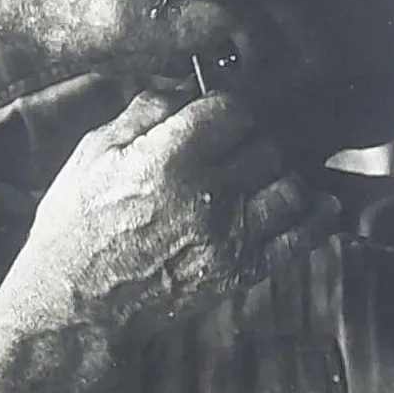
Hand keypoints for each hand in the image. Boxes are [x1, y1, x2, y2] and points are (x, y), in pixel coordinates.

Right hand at [0, 91, 336, 349]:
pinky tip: (317, 207)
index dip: (227, 107)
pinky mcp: (242, 272)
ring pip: (291, 187)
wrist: (76, 304)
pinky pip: (300, 239)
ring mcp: (230, 237)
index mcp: (169, 159)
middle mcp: (207, 196)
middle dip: (252, 142)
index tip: (219, 115)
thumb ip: (144, 113)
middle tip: (237, 149)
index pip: (233, 110)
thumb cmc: (76, 225)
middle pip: (266, 147)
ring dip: (281, 177)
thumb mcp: (93, 154)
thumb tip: (186, 88)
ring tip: (264, 177)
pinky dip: (316, 219)